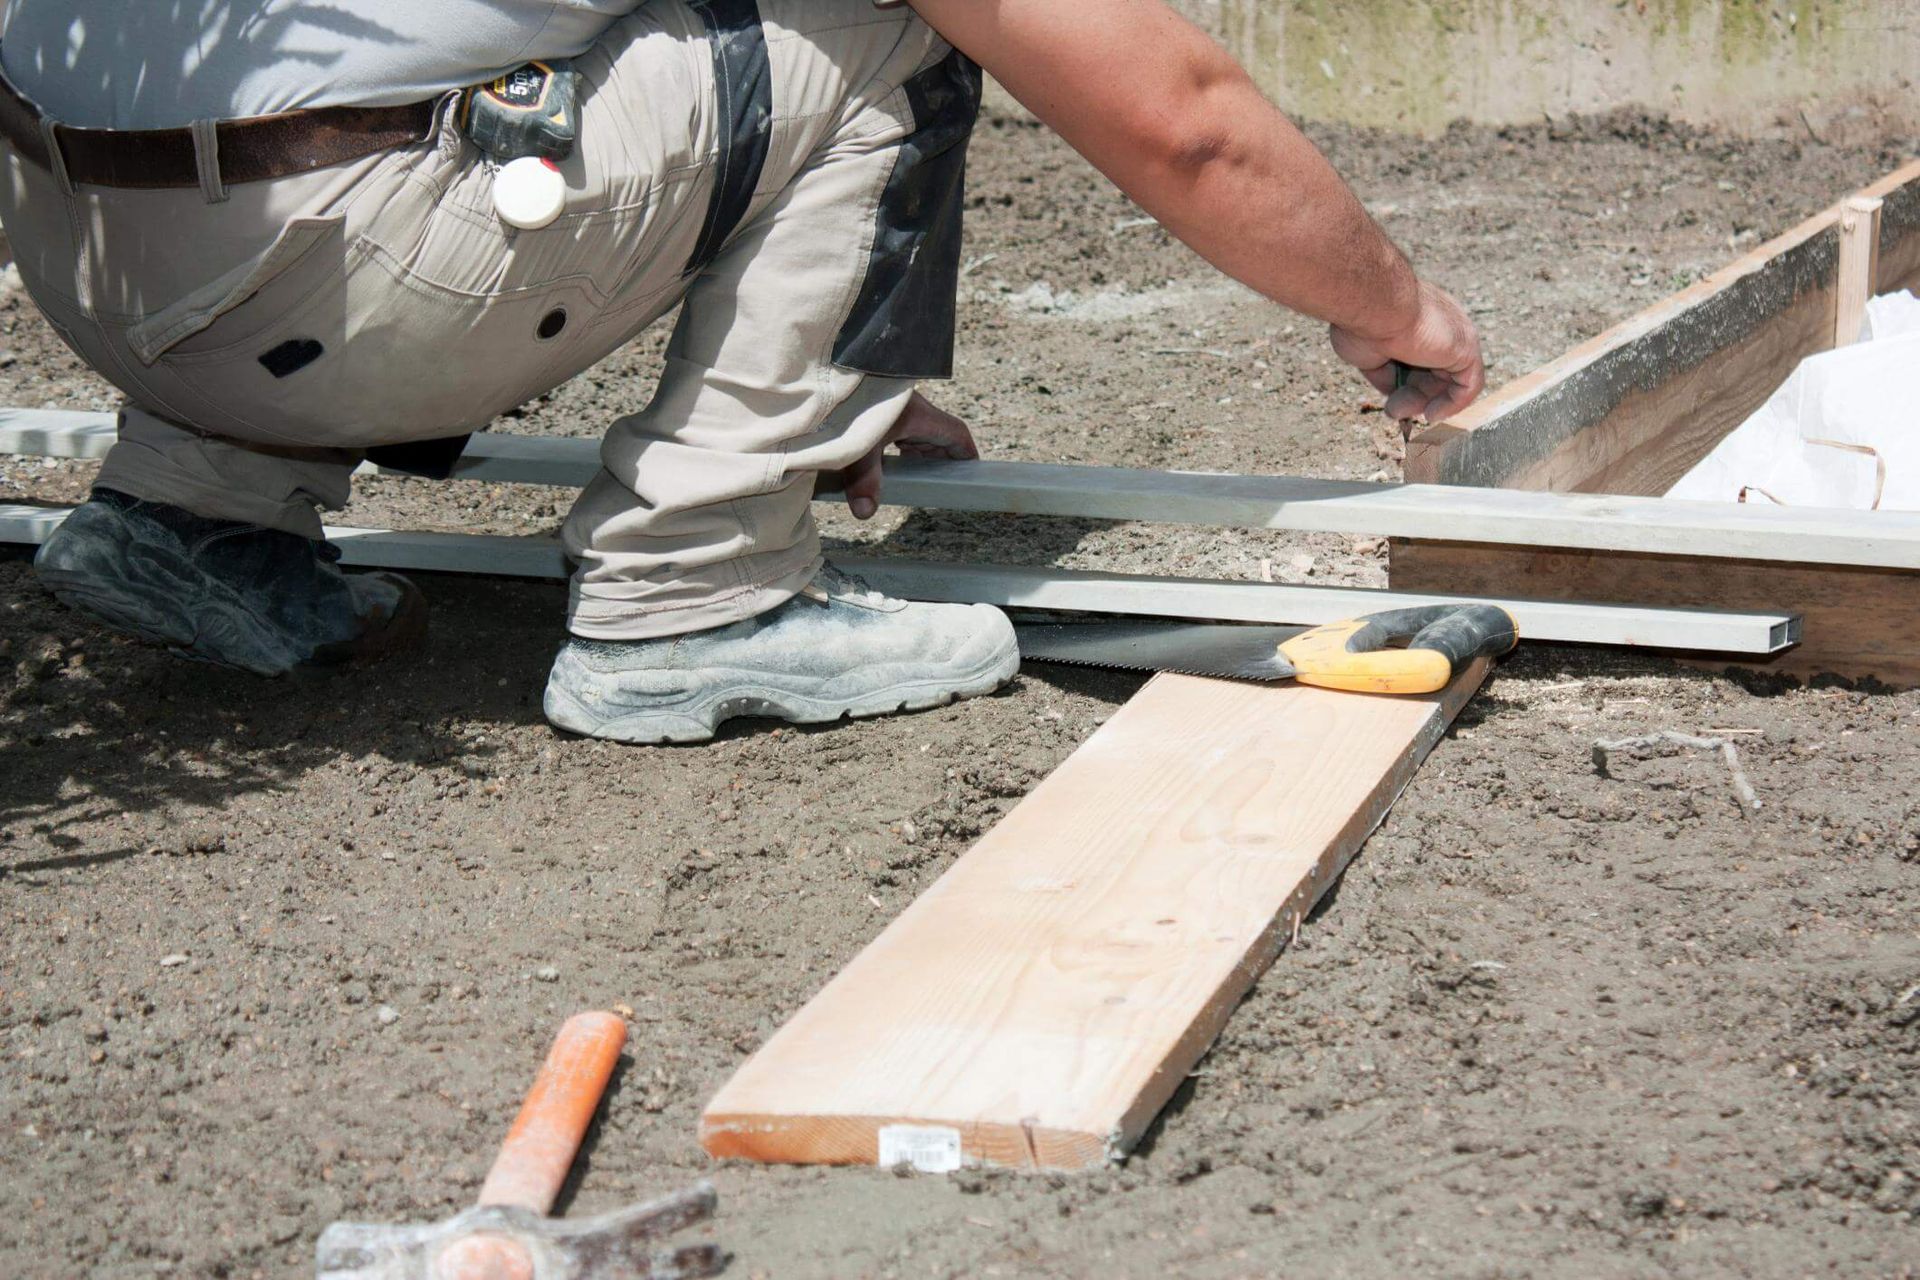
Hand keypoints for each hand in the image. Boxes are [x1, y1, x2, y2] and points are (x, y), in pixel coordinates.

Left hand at [832, 391, 978, 519]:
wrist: (831, 366)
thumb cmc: (851, 398)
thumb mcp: (860, 442)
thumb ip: (863, 478)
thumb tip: (865, 512)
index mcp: (919, 415)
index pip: (956, 434)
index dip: (965, 455)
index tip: (970, 475)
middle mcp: (910, 409)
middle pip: (936, 436)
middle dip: (938, 461)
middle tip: (935, 486)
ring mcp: (893, 406)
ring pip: (914, 431)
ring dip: (914, 453)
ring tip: (908, 478)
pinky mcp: (875, 404)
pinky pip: (894, 427)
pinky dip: (894, 445)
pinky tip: (880, 459)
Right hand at [1329, 279, 1485, 423]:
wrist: (1374, 306)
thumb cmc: (1364, 322)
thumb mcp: (1367, 353)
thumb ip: (1382, 370)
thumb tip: (1392, 389)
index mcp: (1418, 319)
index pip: (1418, 355)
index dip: (1404, 381)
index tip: (1388, 396)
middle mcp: (1441, 324)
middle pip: (1434, 369)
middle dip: (1414, 395)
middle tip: (1394, 410)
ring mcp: (1456, 334)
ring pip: (1450, 378)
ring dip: (1428, 402)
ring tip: (1404, 413)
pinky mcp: (1467, 347)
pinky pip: (1469, 384)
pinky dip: (1453, 403)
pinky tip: (1431, 414)